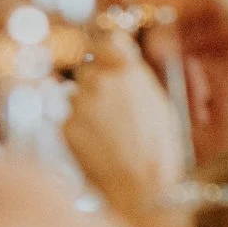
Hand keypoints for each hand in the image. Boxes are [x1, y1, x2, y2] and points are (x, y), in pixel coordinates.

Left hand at [66, 26, 187, 225]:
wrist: (145, 188)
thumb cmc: (160, 151)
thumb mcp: (160, 104)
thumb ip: (136, 78)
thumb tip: (122, 65)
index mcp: (128, 70)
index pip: (107, 38)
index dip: (105, 47)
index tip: (104, 55)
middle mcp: (101, 79)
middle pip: (86, 68)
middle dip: (95, 82)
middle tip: (110, 108)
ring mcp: (80, 101)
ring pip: (76, 94)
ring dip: (86, 106)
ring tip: (108, 133)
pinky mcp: (66, 125)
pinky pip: (68, 119)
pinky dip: (79, 129)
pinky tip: (98, 146)